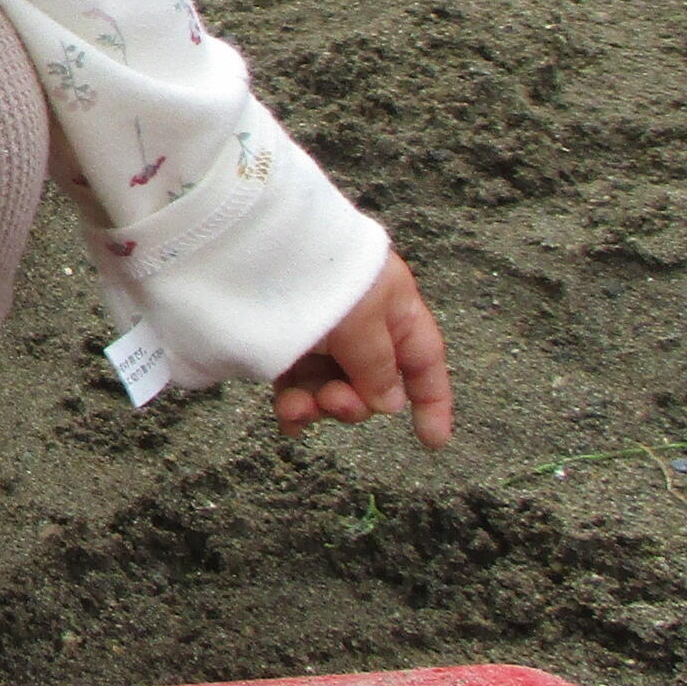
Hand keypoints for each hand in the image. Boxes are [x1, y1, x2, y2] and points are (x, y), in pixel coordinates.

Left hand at [274, 253, 452, 449]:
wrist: (255, 243)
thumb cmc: (321, 271)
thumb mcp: (361, 318)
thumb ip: (378, 365)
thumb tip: (390, 404)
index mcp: (394, 308)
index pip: (423, 361)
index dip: (432, 400)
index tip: (432, 441)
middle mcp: (361, 323)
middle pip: (372, 384)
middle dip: (354, 402)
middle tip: (332, 401)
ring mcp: (322, 334)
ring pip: (331, 388)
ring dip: (318, 406)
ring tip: (295, 409)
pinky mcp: (285, 341)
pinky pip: (298, 384)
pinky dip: (295, 404)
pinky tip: (287, 421)